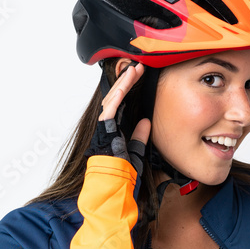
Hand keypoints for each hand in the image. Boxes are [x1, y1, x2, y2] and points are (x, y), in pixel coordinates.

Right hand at [88, 62, 151, 176]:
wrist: (113, 181)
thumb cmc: (122, 170)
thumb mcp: (136, 150)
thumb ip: (140, 136)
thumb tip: (146, 122)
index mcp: (115, 127)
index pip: (123, 102)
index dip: (130, 87)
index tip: (140, 75)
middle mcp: (108, 124)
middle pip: (117, 96)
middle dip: (127, 80)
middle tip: (138, 67)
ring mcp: (104, 124)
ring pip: (113, 98)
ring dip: (124, 82)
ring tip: (134, 69)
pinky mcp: (103, 127)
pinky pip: (111, 107)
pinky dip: (118, 95)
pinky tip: (125, 84)